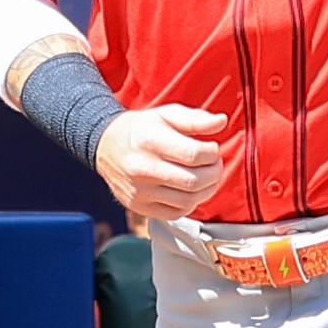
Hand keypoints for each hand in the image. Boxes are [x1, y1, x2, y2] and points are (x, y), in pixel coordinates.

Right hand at [95, 103, 229, 223]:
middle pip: (193, 180)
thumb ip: (196, 119)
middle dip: (214, 172)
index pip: (194, 154)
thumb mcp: (166, 115)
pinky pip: (176, 213)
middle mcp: (142, 168)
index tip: (212, 148)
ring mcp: (139, 191)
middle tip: (215, 164)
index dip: (212, 153)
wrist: (106, 146)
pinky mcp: (139, 207)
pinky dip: (191, 203)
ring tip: (207, 177)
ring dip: (207, 189)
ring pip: (188, 200)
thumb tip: (221, 122)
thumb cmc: (142, 129)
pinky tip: (191, 190)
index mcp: (149, 141)